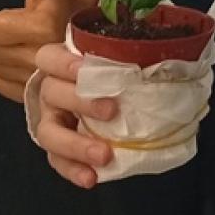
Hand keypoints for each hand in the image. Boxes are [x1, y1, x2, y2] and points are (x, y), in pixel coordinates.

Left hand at [0, 0, 98, 102]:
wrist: (93, 43)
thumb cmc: (70, 9)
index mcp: (42, 28)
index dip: (1, 20)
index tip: (21, 17)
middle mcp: (40, 59)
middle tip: (20, 30)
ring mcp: (37, 82)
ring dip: (2, 54)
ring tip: (22, 45)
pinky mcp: (35, 96)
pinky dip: (5, 73)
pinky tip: (21, 63)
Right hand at [30, 41, 118, 188]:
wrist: (102, 95)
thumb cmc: (108, 68)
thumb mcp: (112, 51)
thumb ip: (126, 44)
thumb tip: (164, 36)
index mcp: (60, 63)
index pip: (49, 58)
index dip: (64, 63)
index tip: (85, 68)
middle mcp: (49, 90)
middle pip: (52, 93)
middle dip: (80, 101)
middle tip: (112, 110)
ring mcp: (51, 120)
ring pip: (49, 132)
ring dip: (75, 145)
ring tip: (103, 155)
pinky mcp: (57, 148)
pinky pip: (57, 161)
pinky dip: (73, 170)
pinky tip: (91, 179)